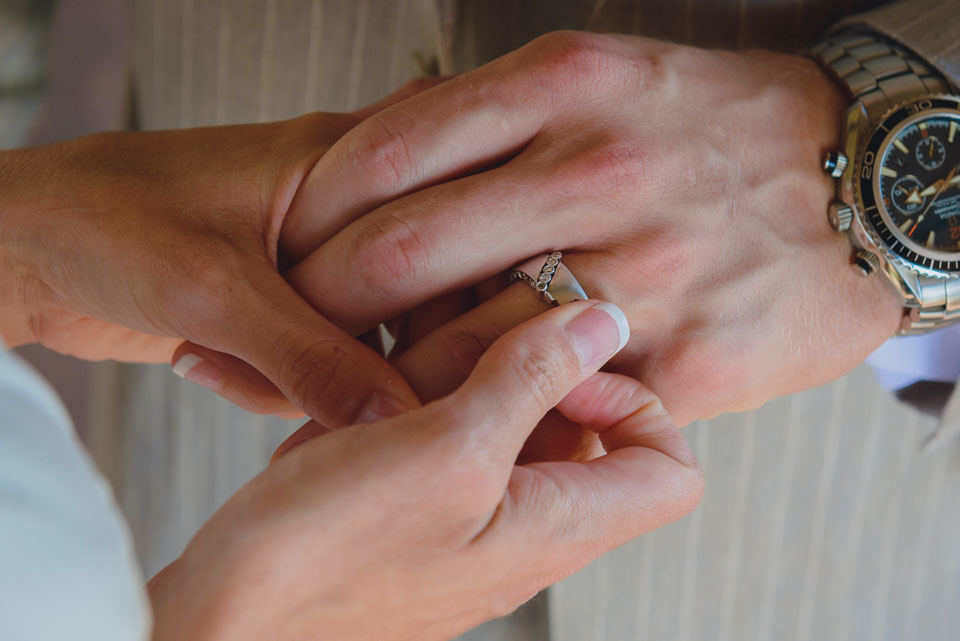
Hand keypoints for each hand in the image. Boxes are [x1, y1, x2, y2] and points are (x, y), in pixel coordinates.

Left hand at [0, 113, 420, 425]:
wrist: (18, 249)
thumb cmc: (98, 224)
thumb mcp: (214, 292)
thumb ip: (313, 358)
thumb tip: (402, 419)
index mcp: (344, 160)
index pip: (448, 227)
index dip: (446, 297)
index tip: (416, 359)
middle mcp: (342, 206)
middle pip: (417, 294)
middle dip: (363, 353)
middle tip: (293, 368)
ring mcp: (314, 258)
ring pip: (367, 339)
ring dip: (300, 374)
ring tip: (216, 352)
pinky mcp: (286, 301)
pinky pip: (320, 358)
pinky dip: (272, 380)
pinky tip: (206, 358)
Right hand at [146, 300, 702, 640]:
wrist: (229, 615)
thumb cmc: (328, 550)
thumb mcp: (447, 449)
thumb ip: (533, 380)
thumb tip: (606, 323)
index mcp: (558, 526)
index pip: (670, 468)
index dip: (637, 403)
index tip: (568, 367)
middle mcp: (528, 528)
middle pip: (587, 432)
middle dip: (537, 368)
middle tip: (470, 343)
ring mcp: (473, 520)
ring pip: (513, 424)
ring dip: (470, 375)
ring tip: (411, 363)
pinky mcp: (422, 509)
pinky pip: (455, 439)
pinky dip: (430, 397)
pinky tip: (380, 381)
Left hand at [278, 32, 902, 424]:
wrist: (859, 189)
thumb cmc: (710, 129)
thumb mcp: (606, 80)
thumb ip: (495, 122)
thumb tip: (378, 173)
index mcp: (569, 85)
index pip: (385, 155)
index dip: (315, 211)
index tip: (285, 245)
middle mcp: (603, 169)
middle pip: (402, 251)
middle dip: (325, 298)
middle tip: (297, 319)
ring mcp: (646, 269)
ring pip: (463, 339)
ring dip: (393, 365)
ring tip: (363, 370)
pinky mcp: (684, 358)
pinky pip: (547, 395)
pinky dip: (488, 404)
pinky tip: (464, 400)